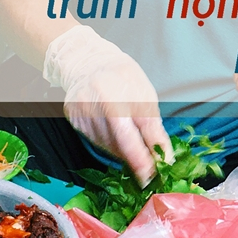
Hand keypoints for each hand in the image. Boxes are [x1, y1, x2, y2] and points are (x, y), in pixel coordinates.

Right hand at [44, 25, 171, 184]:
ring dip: (124, 152)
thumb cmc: (121, 75)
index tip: (152, 176)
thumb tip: (164, 156)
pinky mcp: (73, 120)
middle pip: (118, 144)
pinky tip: (115, 132)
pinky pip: (96, 141)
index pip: (130, 136)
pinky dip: (110, 143)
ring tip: (132, 140)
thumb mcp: (145, 95)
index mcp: (114, 95)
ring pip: (107, 146)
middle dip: (136, 160)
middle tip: (148, 171)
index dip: (142, 159)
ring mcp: (80, 114)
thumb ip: (153, 128)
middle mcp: (93, 105)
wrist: (87, 60)